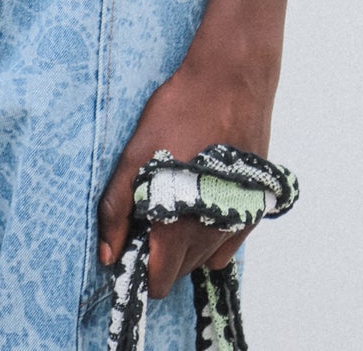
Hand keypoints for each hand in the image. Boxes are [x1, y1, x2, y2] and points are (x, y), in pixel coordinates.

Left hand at [96, 50, 274, 301]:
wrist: (231, 81)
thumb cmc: (180, 113)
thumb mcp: (135, 155)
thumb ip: (117, 209)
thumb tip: (107, 255)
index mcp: (179, 227)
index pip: (158, 281)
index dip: (140, 266)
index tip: (133, 240)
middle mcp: (212, 235)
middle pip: (180, 271)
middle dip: (161, 252)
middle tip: (150, 210)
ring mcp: (238, 222)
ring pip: (205, 258)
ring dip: (187, 243)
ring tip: (175, 196)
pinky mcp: (255, 207)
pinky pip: (229, 243)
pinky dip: (212, 233)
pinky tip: (200, 197)